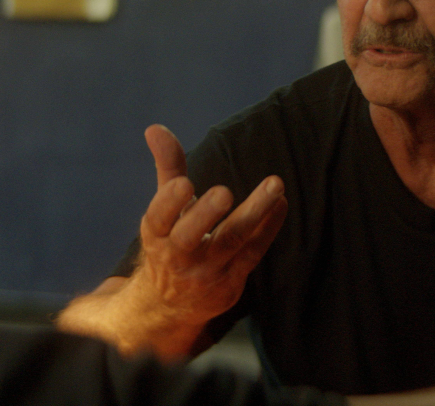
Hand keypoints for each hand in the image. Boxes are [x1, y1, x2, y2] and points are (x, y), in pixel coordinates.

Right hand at [121, 124, 286, 345]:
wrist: (171, 305)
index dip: (169, 203)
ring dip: (254, 213)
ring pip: (231, 242)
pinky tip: (280, 204)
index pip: (158, 219)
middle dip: (205, 215)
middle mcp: (177, 256)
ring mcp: (206, 271)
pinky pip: (253, 252)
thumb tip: (154, 128)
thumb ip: (166, 168)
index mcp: (156, 234)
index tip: (184, 184)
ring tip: (275, 186)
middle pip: (189, 237)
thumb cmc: (170, 243)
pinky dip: (268, 228)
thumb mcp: (163, 209)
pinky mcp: (231, 281)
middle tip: (224, 192)